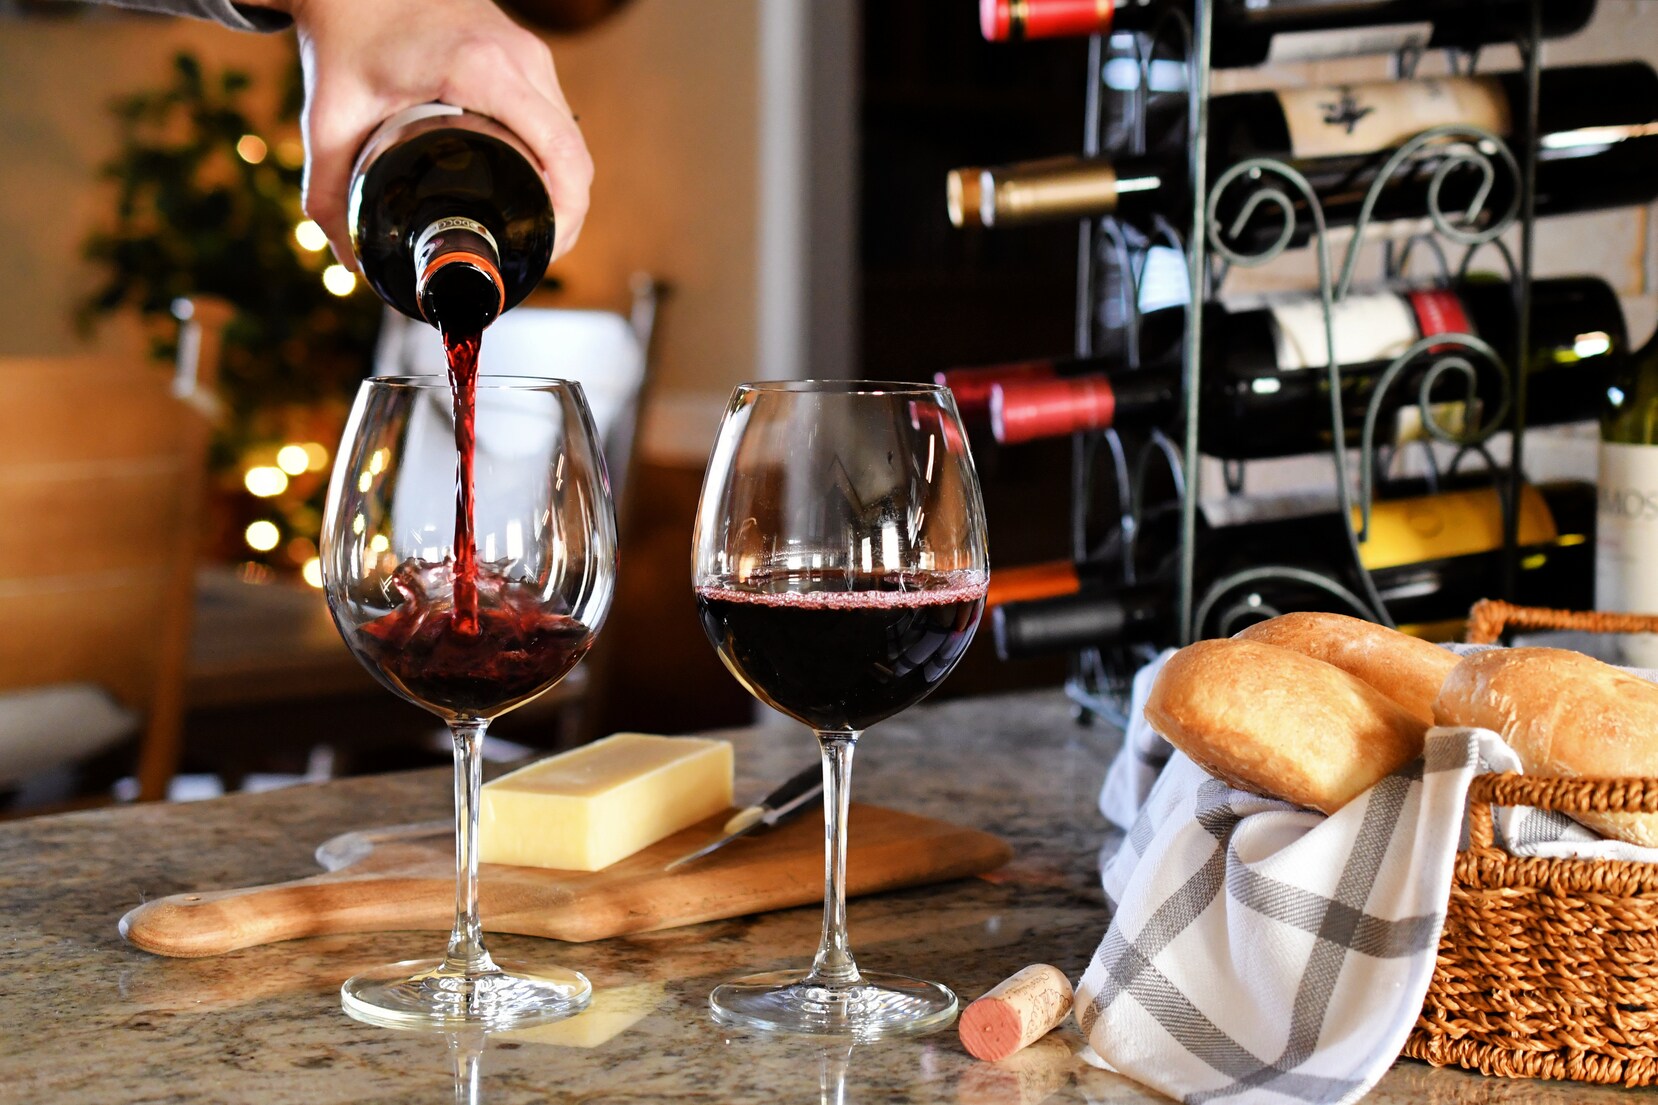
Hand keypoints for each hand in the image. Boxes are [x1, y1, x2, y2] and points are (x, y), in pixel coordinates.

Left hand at [285, 0, 592, 268]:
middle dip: (566, 216)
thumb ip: (329, 192)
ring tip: (534, 230)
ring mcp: (530, 53)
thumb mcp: (330, 117)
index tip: (540, 251)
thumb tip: (348, 258)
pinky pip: (557, 119)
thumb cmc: (345, 34)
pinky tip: (532, 189)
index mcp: (482, 70)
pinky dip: (554, 160)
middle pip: (575, 156)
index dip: (565, 216)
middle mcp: (520, 58)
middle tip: (532, 255)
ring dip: (564, 189)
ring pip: (571, 139)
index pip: (560, 154)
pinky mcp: (526, 55)